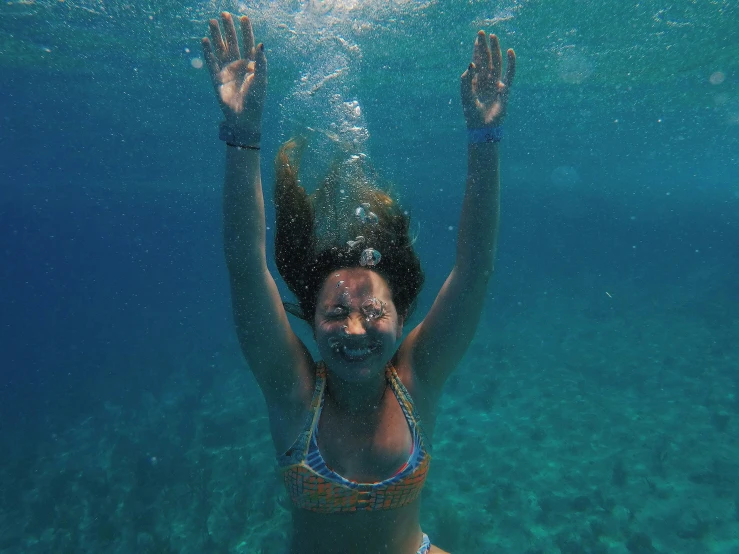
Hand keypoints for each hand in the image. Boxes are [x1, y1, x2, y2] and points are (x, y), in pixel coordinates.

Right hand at [202, 12, 266, 131]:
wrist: (244, 119)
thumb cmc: (256, 101)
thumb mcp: (260, 80)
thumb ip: (261, 62)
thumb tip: (261, 43)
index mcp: (251, 65)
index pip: (248, 43)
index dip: (246, 31)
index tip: (243, 17)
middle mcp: (238, 66)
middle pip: (232, 43)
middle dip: (229, 29)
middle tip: (224, 14)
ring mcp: (227, 71)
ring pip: (221, 49)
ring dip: (217, 36)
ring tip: (211, 21)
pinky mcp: (217, 79)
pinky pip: (211, 62)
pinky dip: (208, 52)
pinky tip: (205, 40)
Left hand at [461, 31, 515, 128]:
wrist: (482, 128)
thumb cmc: (472, 114)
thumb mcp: (466, 96)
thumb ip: (466, 81)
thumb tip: (471, 64)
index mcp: (475, 82)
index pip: (476, 62)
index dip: (477, 50)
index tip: (478, 38)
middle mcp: (486, 81)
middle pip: (486, 60)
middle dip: (485, 46)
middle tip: (483, 32)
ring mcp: (496, 85)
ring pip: (497, 63)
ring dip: (496, 50)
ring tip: (494, 37)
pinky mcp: (505, 90)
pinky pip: (509, 74)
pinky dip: (511, 63)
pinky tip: (510, 52)